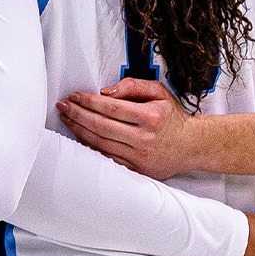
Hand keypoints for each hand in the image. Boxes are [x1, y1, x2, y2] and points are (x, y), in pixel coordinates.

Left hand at [57, 78, 198, 179]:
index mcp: (151, 117)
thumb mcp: (159, 92)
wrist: (192, 145)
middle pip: (102, 126)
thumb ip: (134, 86)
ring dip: (79, 130)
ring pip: (101, 144)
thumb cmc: (172, 117)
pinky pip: (107, 158)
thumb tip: (106, 92)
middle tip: (62, 106)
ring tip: (67, 119)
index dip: (88, 101)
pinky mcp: (137, 170)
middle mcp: (145, 138)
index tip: (74, 96)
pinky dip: (91, 147)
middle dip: (77, 114)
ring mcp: (140, 157)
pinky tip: (80, 137)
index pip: (111, 108)